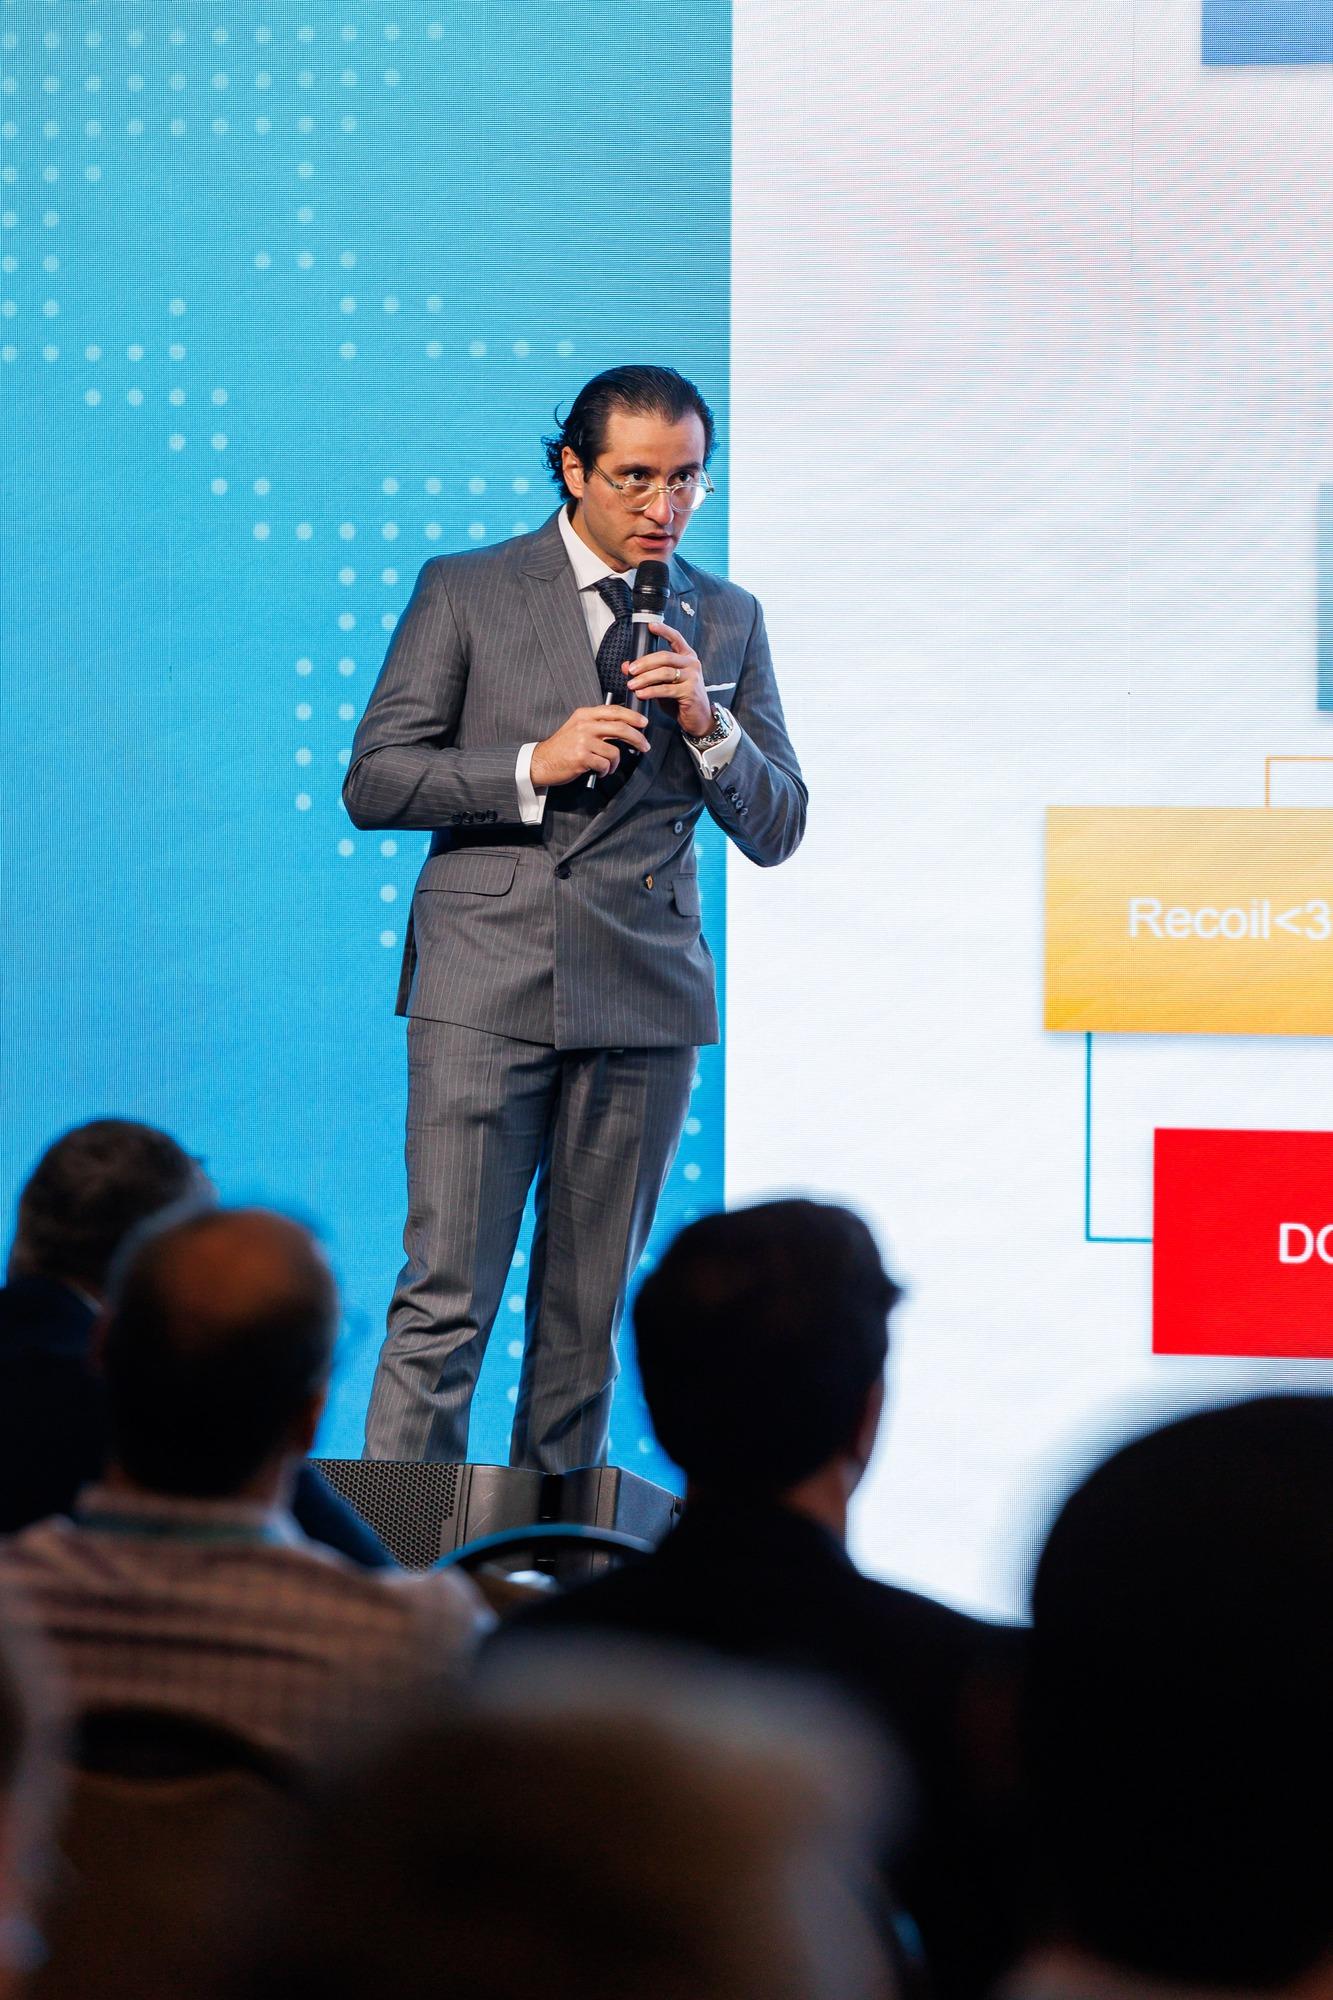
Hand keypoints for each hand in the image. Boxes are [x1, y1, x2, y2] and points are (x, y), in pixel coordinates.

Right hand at [530, 704, 649, 787]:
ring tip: (607, 767)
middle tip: (645, 746)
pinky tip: (598, 772)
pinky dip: (605, 771)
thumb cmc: (562, 747)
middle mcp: (585, 725)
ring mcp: (583, 741)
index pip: (614, 711)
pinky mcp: (581, 757)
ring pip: (614, 751)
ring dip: (615, 764)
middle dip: (637, 738)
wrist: (541, 762)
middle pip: (620, 727)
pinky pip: (605, 765)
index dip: (633, 716)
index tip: (644, 723)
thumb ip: (597, 724)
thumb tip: (624, 726)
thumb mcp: (577, 727)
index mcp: (585, 715)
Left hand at [624, 621, 713, 736]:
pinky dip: (651, 691)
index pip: (676, 638)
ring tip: (632, 684)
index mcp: (687, 657)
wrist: (697, 718)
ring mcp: (693, 677)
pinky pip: (666, 689)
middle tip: (631, 670)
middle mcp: (692, 664)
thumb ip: (648, 673)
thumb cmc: (681, 699)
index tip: (650, 625)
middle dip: (644, 662)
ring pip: (664, 672)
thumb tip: (626, 666)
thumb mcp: (663, 683)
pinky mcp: (690, 692)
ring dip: (645, 678)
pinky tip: (641, 694)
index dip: (663, 630)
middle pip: (665, 656)